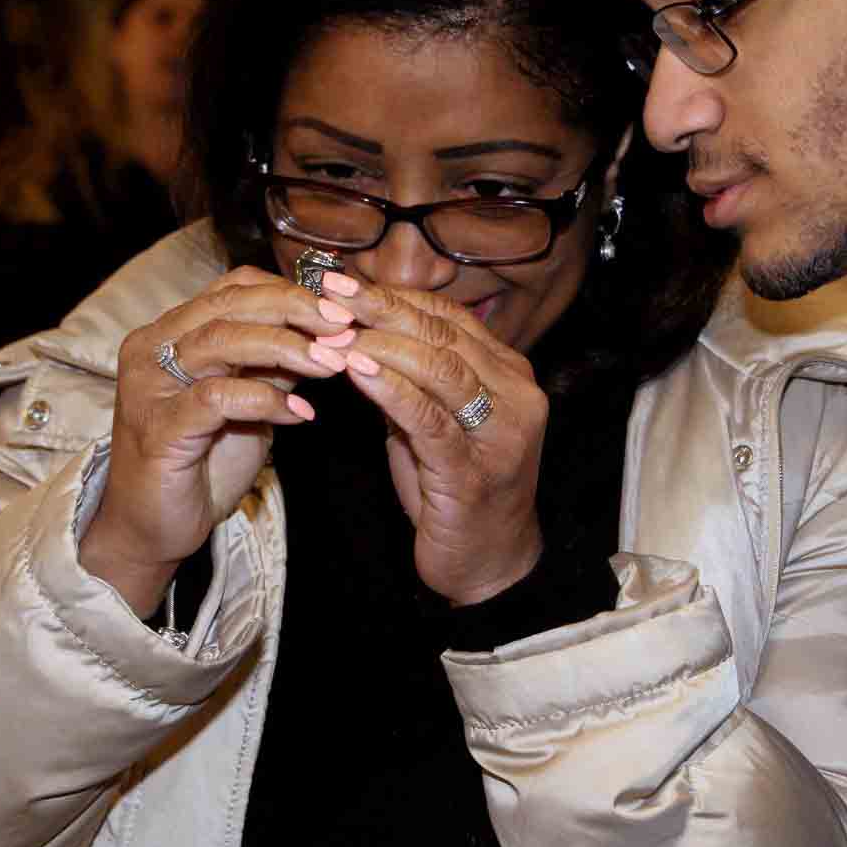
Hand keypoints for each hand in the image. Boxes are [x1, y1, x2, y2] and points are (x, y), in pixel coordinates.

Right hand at [83, 267, 354, 614]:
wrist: (153, 528)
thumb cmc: (202, 463)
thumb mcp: (247, 402)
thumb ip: (274, 365)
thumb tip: (327, 334)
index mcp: (170, 332)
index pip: (232, 288)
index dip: (288, 291)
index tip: (339, 308)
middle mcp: (152, 349)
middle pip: (229, 305)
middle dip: (294, 310)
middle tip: (343, 326)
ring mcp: (150, 387)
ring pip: (222, 342)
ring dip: (286, 348)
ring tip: (331, 365)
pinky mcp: (158, 428)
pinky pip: (218, 398)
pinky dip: (265, 400)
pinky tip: (301, 416)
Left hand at [315, 274, 546, 605]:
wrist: (489, 565)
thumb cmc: (456, 490)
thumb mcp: (433, 423)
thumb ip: (411, 379)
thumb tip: (357, 331)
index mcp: (510, 374)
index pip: (449, 317)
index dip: (394, 296)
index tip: (342, 281)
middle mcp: (517, 395)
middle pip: (444, 334)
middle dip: (381, 309)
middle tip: (329, 291)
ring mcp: (501, 434)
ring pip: (440, 369)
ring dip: (380, 345)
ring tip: (334, 330)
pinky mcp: (473, 473)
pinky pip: (429, 420)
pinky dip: (390, 390)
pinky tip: (356, 371)